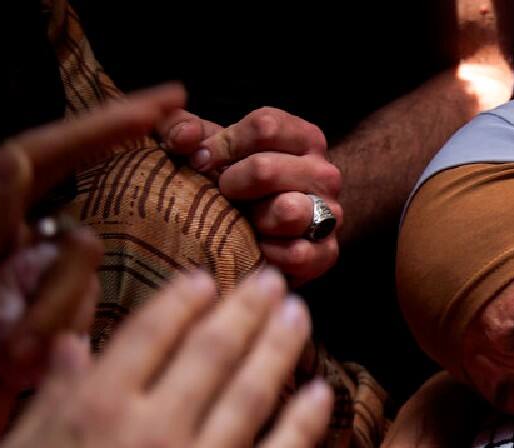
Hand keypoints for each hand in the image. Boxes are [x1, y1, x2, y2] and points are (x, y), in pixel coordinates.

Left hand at [0, 84, 185, 447]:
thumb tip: (14, 160)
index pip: (47, 154)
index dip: (109, 124)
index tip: (169, 102)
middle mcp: (2, 241)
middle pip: (79, 241)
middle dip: (55, 297)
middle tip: (10, 348)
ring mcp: (24, 283)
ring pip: (86, 285)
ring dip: (47, 329)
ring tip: (5, 365)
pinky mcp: (42, 318)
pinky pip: (84, 315)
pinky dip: (56, 343)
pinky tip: (18, 369)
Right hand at [0, 269, 332, 447]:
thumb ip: (49, 404)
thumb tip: (73, 349)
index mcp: (93, 411)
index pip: (153, 333)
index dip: (186, 299)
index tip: (208, 278)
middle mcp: (154, 432)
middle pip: (214, 351)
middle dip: (247, 307)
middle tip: (274, 279)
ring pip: (253, 394)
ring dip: (281, 347)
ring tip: (299, 314)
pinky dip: (302, 422)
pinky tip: (320, 393)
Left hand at [158, 107, 341, 283]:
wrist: (272, 231)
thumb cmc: (235, 181)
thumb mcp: (209, 147)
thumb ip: (182, 129)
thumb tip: (184, 137)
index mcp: (303, 138)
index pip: (264, 127)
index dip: (222, 145)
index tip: (203, 161)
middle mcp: (325, 173)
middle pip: (265, 169)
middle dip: (231, 185)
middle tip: (225, 196)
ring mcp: (331, 214)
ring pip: (288, 211)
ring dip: (255, 219)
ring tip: (247, 223)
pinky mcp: (328, 252)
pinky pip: (298, 253)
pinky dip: (270, 254)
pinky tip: (259, 249)